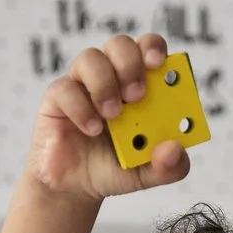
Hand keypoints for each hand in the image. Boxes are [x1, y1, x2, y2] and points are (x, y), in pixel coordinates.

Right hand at [25, 32, 191, 201]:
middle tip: (136, 95)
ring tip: (112, 115)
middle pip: (120, 45)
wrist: (76, 188)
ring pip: (90, 58)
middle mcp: (112, 77)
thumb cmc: (113, 168)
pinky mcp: (57, 98)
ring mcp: (83, 85)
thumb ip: (169, 166)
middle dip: (130, 64)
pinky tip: (91, 129)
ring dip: (104, 83)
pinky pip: (65, 88)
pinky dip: (80, 108)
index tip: (158, 63)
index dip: (153, 48)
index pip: (148, 49)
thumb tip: (175, 150)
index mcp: (140, 85)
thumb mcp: (149, 174)